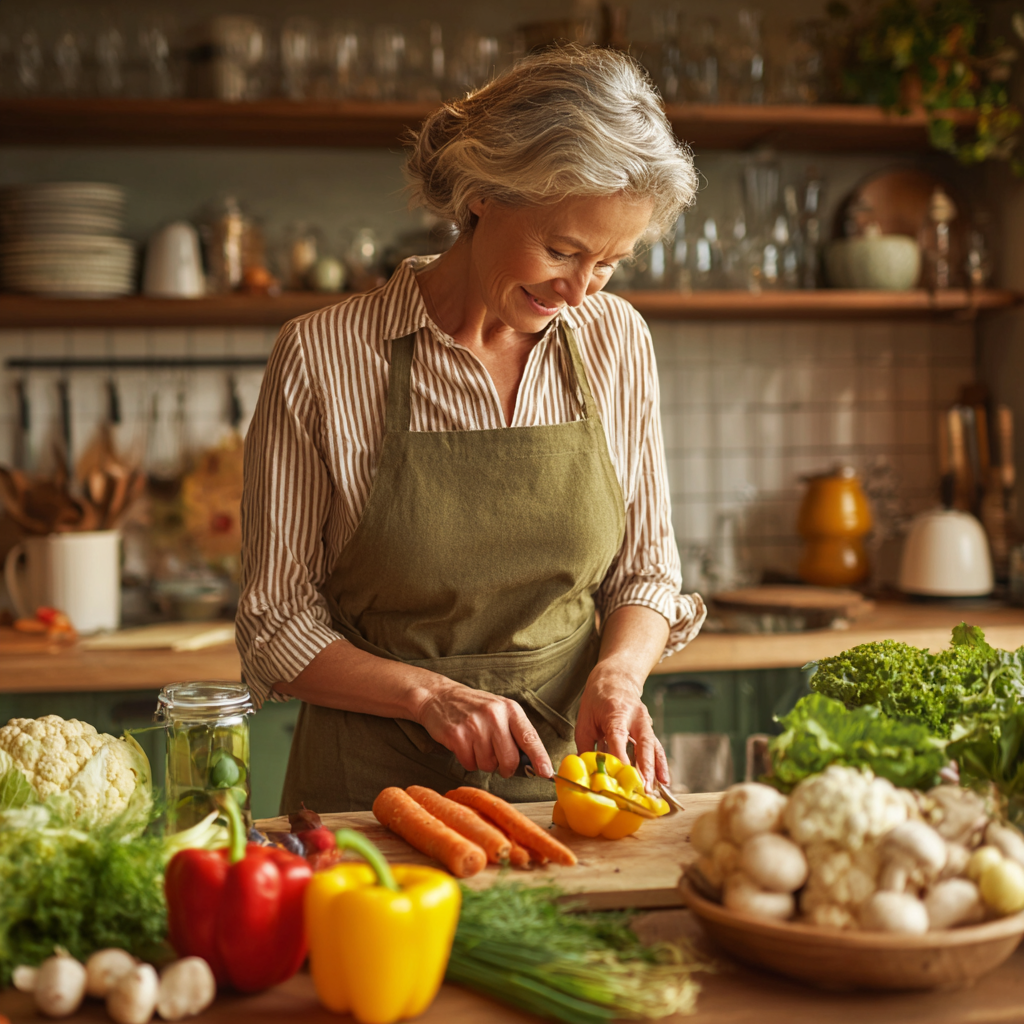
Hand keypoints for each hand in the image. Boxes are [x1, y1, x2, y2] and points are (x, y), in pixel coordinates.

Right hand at [415, 679, 552, 779]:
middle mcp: (494, 715)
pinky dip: (468, 761)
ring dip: (483, 762)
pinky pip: (470, 764)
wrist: (439, 696)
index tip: (546, 772)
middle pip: (510, 759)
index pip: (529, 737)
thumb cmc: (474, 708)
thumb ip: (516, 733)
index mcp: (510, 709)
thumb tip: (533, 763)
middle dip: (505, 767)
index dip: (539, 758)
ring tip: (476, 744)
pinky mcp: (456, 735)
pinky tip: (464, 745)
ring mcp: (474, 725)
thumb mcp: (500, 711)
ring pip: (488, 765)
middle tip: (498, 761)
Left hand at [574, 667, 668, 788]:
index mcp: (616, 712)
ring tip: (656, 789)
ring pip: (653, 747)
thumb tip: (585, 769)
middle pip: (644, 743)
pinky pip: (656, 748)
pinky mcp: (648, 729)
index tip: (622, 774)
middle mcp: (635, 717)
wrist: (616, 678)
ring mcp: (645, 722)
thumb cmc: (598, 698)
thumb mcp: (585, 718)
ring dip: (656, 769)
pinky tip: (663, 780)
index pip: (618, 736)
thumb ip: (585, 744)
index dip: (620, 756)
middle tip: (644, 787)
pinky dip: (660, 765)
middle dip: (646, 767)